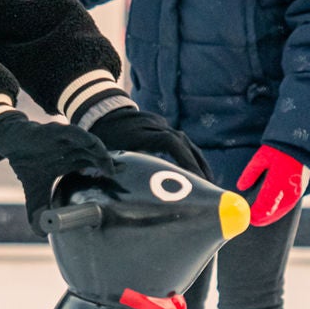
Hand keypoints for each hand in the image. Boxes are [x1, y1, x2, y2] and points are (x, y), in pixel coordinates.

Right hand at [0, 112, 116, 235]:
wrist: (11, 143)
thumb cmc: (28, 165)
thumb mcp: (35, 193)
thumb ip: (39, 211)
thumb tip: (41, 233)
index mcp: (71, 163)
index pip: (94, 167)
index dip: (107, 174)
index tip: (117, 185)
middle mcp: (73, 151)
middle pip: (98, 156)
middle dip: (110, 165)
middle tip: (122, 174)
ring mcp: (67, 140)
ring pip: (92, 144)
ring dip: (102, 154)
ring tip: (110, 167)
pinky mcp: (58, 131)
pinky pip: (77, 133)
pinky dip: (86, 139)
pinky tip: (95, 147)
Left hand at [89, 104, 210, 180]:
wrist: (101, 112)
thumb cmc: (102, 138)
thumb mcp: (105, 153)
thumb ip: (115, 169)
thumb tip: (121, 196)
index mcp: (142, 133)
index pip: (170, 143)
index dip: (185, 160)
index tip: (196, 180)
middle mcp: (156, 126)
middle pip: (184, 144)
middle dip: (198, 167)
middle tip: (208, 190)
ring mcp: (161, 125)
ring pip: (187, 143)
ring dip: (198, 163)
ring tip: (208, 185)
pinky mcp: (163, 128)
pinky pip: (182, 144)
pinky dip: (191, 158)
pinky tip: (197, 174)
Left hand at [236, 145, 309, 226]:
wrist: (300, 144)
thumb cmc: (278, 150)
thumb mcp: (260, 158)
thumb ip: (250, 173)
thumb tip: (240, 187)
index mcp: (277, 181)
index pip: (265, 203)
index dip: (257, 212)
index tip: (249, 217)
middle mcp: (288, 189)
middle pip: (275, 209)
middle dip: (264, 217)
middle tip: (254, 222)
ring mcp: (296, 190)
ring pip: (284, 208)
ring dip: (274, 216)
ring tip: (263, 220)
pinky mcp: (301, 188)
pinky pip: (291, 204)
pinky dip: (282, 210)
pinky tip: (276, 212)